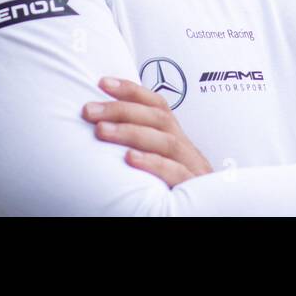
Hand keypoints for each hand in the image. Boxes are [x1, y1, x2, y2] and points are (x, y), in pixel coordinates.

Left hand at [82, 76, 212, 186]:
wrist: (206, 213)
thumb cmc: (172, 187)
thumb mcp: (158, 159)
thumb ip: (140, 142)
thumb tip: (101, 125)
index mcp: (176, 137)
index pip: (157, 105)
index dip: (131, 90)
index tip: (102, 82)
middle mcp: (185, 148)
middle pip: (157, 118)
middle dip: (121, 110)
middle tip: (89, 111)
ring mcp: (192, 167)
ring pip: (165, 141)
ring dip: (130, 132)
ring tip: (101, 130)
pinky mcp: (194, 188)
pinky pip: (176, 172)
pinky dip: (152, 163)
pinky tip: (130, 159)